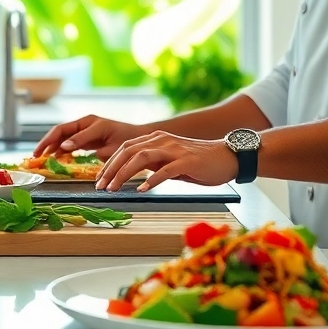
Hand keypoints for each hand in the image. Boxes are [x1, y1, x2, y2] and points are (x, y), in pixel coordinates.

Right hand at [33, 115, 140, 158]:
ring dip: (50, 146)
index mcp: (90, 123)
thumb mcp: (109, 144)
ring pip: (62, 136)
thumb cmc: (127, 140)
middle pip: (60, 131)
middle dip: (47, 142)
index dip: (56, 141)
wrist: (139, 138)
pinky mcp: (86, 137)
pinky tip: (54, 157)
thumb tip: (66, 148)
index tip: (50, 153)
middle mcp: (85, 124)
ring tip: (40, 157)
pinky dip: (60, 149)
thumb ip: (87, 144)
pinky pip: (68, 142)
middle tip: (36, 155)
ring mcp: (84, 130)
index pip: (66, 130)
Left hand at [95, 130, 237, 192]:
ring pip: (141, 158)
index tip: (100, 178)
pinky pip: (165, 170)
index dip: (109, 163)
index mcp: (156, 139)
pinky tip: (143, 189)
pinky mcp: (187, 161)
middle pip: (128, 151)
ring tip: (114, 188)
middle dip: (111, 169)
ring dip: (124, 173)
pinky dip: (152, 179)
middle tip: (100, 186)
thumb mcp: (170, 161)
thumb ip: (153, 164)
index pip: (125, 148)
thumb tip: (134, 174)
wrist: (227, 157)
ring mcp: (174, 150)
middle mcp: (162, 141)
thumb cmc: (199, 163)